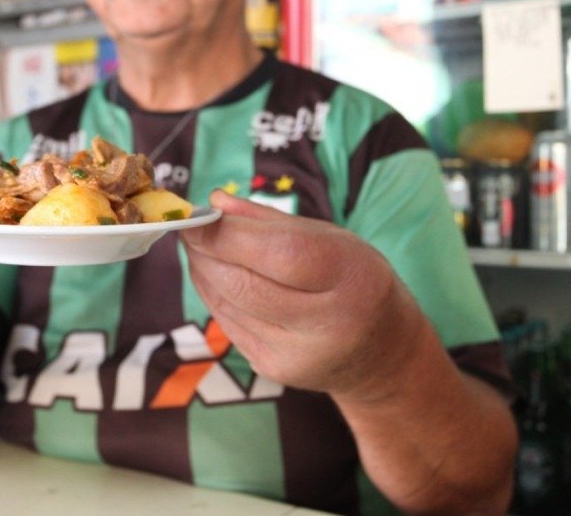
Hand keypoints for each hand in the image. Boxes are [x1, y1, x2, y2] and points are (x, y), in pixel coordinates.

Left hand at [180, 190, 419, 398]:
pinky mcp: (274, 369)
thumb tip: (214, 202)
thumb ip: (269, 220)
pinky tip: (215, 276)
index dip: (228, 234)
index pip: (278, 253)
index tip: (196, 215)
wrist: (381, 353)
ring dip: (203, 271)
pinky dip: (214, 295)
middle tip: (189, 228)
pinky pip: (229, 324)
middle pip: (244, 283)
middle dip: (206, 252)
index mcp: (349, 277)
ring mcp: (298, 353)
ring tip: (199, 248)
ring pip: (228, 305)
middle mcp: (327, 323)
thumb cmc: (353, 279)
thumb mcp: (331, 238)